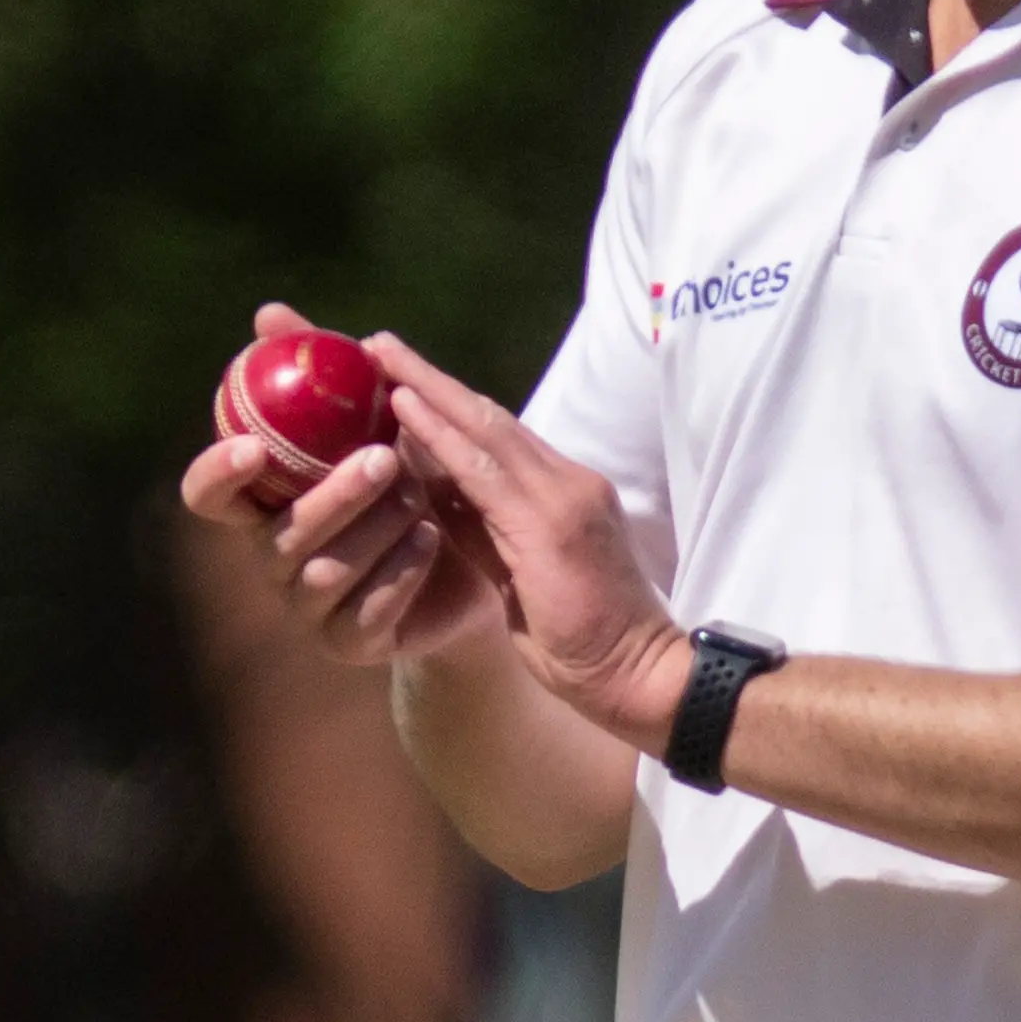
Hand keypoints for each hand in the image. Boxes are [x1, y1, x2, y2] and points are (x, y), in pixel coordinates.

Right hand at [179, 303, 497, 662]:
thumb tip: (269, 313)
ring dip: (376, 530)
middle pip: (279, 536)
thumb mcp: (367, 419)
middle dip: (332, 496)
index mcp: (263, 502)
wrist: (470, 559)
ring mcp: (307, 608)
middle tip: (384, 458)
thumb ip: (315, 373)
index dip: (217, 474)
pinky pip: (366, 613)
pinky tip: (430, 538)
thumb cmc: (403, 477)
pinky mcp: (350, 642)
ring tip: (421, 496)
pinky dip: (400, 572)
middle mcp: (272, 557)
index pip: (206, 496)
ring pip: (323, 574)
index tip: (253, 447)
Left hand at [368, 334, 689, 747]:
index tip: (401, 377)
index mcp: (565, 492)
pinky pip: (481, 469)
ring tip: (381, 357)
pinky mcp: (548, 523)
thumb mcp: (521, 575)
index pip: (499, 436)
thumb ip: (484, 529)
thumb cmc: (584, 641)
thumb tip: (435, 494)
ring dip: (427, 389)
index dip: (449, 404)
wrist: (641, 677)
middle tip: (379, 344)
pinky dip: (439, 434)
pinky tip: (404, 410)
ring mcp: (562, 496)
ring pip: (483, 427)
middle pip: (488, 416)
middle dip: (430, 378)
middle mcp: (568, 480)